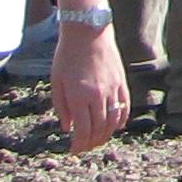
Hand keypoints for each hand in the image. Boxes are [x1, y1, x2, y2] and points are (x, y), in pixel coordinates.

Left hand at [51, 22, 127, 151]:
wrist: (88, 31)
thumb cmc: (67, 56)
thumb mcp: (57, 82)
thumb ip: (61, 107)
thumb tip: (67, 127)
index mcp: (78, 96)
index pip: (83, 130)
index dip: (79, 145)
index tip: (74, 149)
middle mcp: (98, 95)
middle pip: (99, 129)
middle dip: (91, 143)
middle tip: (84, 147)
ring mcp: (112, 88)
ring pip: (114, 121)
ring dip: (106, 135)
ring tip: (97, 139)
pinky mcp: (121, 82)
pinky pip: (125, 106)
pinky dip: (121, 120)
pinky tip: (115, 126)